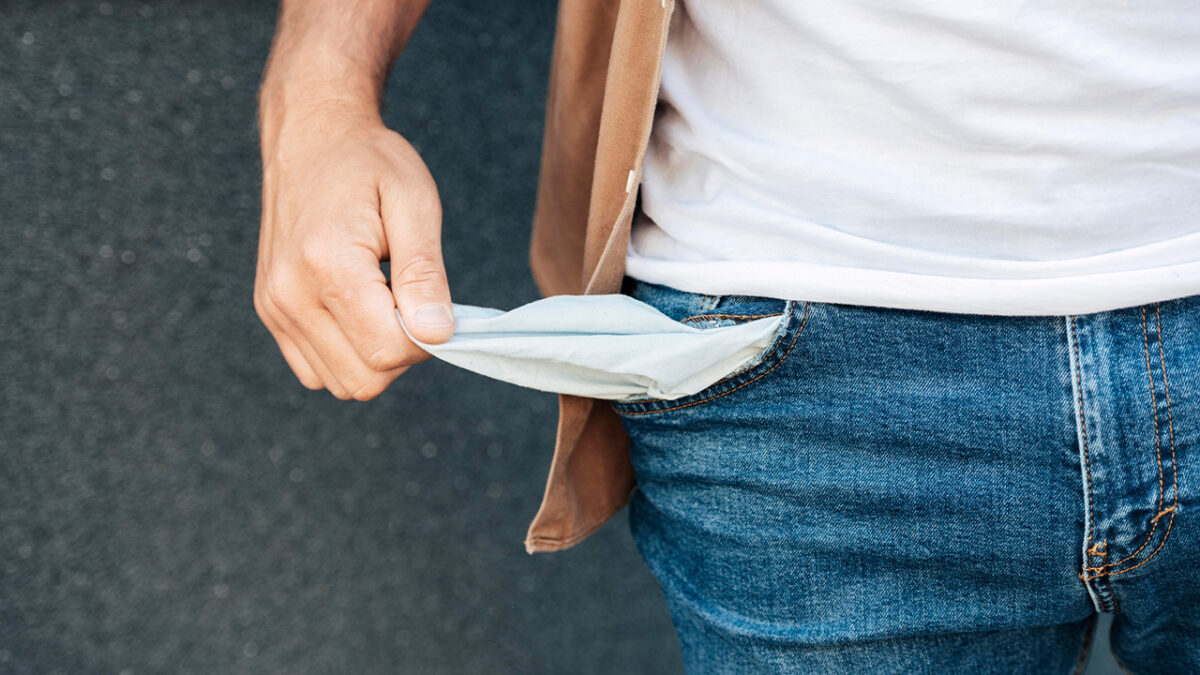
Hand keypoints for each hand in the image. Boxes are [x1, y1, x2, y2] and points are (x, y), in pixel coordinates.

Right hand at [254, 103, 453, 399]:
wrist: (311, 135)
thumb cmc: (368, 163)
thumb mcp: (414, 203)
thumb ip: (425, 273)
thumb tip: (439, 334)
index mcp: (327, 264)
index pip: (388, 350)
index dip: (427, 339)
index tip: (436, 304)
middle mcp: (290, 294)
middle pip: (365, 379)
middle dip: (403, 354)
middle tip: (414, 302)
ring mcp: (275, 307)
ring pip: (341, 383)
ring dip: (376, 358)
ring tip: (386, 302)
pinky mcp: (271, 312)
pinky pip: (316, 370)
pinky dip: (348, 356)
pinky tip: (362, 311)